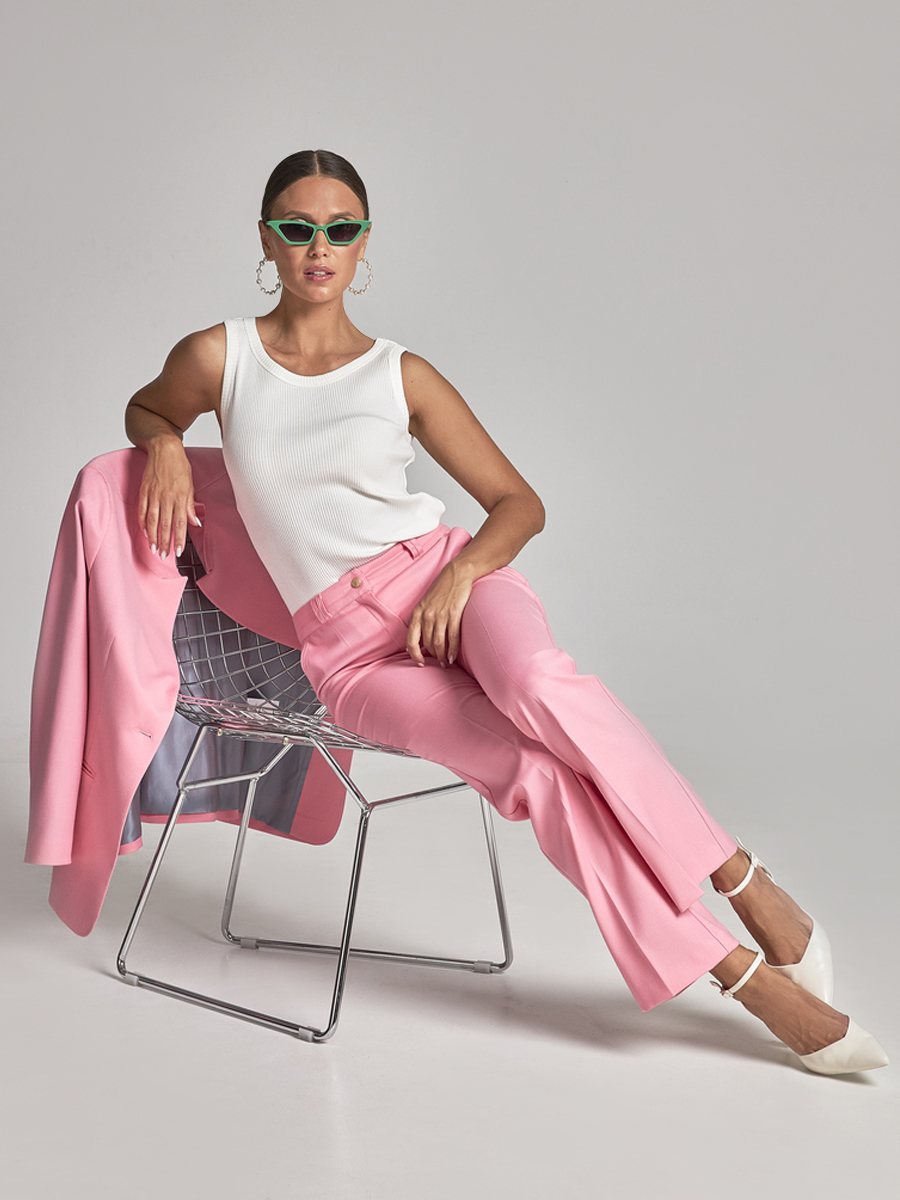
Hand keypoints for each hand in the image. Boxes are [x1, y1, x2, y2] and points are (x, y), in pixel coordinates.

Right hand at [137, 436, 200, 557]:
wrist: (164, 448)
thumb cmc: (179, 466)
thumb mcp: (190, 485)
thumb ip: (190, 506)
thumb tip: (196, 524)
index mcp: (180, 497)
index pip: (180, 522)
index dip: (179, 538)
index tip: (178, 552)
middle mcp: (167, 497)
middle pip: (165, 524)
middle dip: (164, 542)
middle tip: (162, 556)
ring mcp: (154, 493)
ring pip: (153, 519)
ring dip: (152, 536)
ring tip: (152, 548)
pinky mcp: (144, 489)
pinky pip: (142, 509)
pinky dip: (143, 521)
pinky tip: (144, 531)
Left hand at [406, 561, 473, 666]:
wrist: (457, 573)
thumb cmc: (441, 589)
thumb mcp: (425, 604)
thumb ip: (420, 620)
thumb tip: (418, 640)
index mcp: (417, 613)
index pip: (411, 640)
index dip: (414, 654)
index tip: (420, 663)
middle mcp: (427, 615)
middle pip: (427, 644)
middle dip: (433, 656)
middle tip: (438, 663)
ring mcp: (440, 615)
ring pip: (439, 643)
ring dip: (442, 656)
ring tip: (445, 662)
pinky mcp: (454, 613)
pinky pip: (452, 637)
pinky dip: (453, 649)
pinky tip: (452, 656)